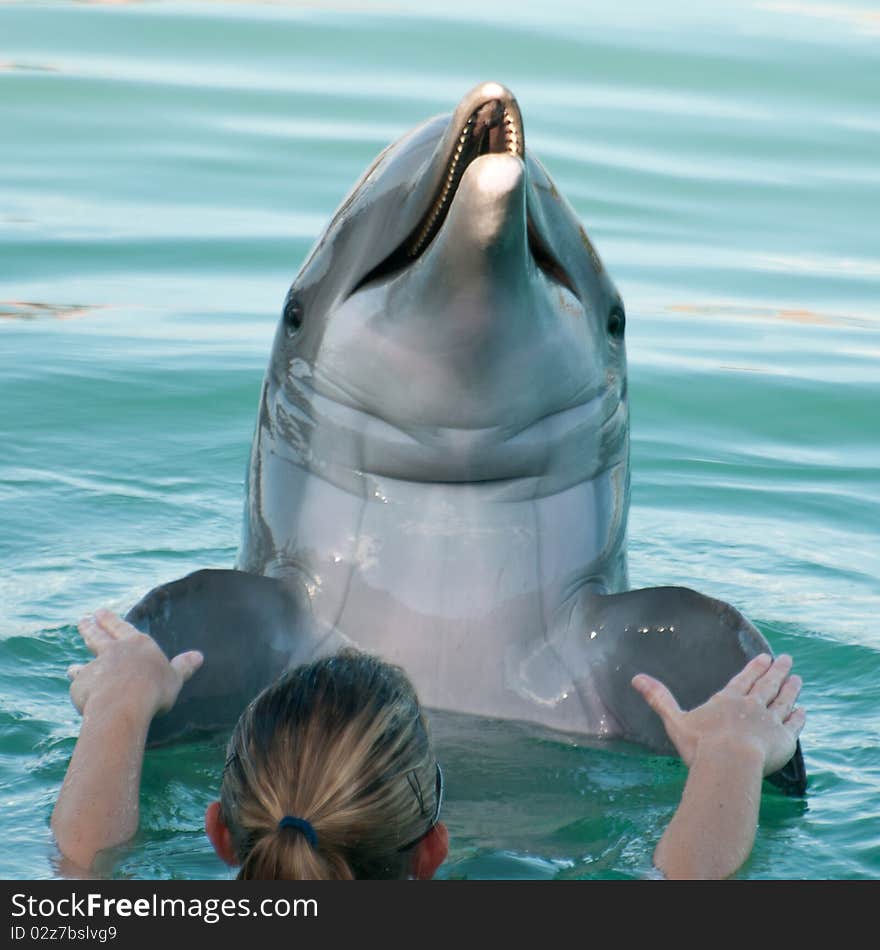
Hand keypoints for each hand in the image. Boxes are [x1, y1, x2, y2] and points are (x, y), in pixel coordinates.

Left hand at [68, 608, 202, 719]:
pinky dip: (79, 684)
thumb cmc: (154, 689)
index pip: (121, 627)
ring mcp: (95, 667)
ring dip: (79, 663)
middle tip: (83, 620)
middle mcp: (114, 651)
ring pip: (85, 662)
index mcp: (137, 644)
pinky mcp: (82, 685)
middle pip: (99, 636)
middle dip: (90, 628)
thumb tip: (199, 656)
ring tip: (71, 666)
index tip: (99, 612)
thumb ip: (183, 666)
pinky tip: (77, 688)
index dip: (110, 619)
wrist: (122, 706)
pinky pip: (80, 684)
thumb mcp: (175, 678)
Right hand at [631, 653, 805, 775]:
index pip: (744, 679)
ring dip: (791, 689)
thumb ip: (659, 698)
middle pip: (767, 685)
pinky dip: (799, 717)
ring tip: (798, 679)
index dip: (754, 668)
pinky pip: (794, 725)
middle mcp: (752, 706)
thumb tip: (635, 678)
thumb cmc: (700, 744)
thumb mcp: (674, 720)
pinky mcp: (784, 740)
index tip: (765, 657)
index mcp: (728, 699)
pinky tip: (803, 711)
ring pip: (784, 701)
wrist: (731, 763)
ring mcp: (770, 722)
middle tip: (787, 659)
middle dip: (777, 671)